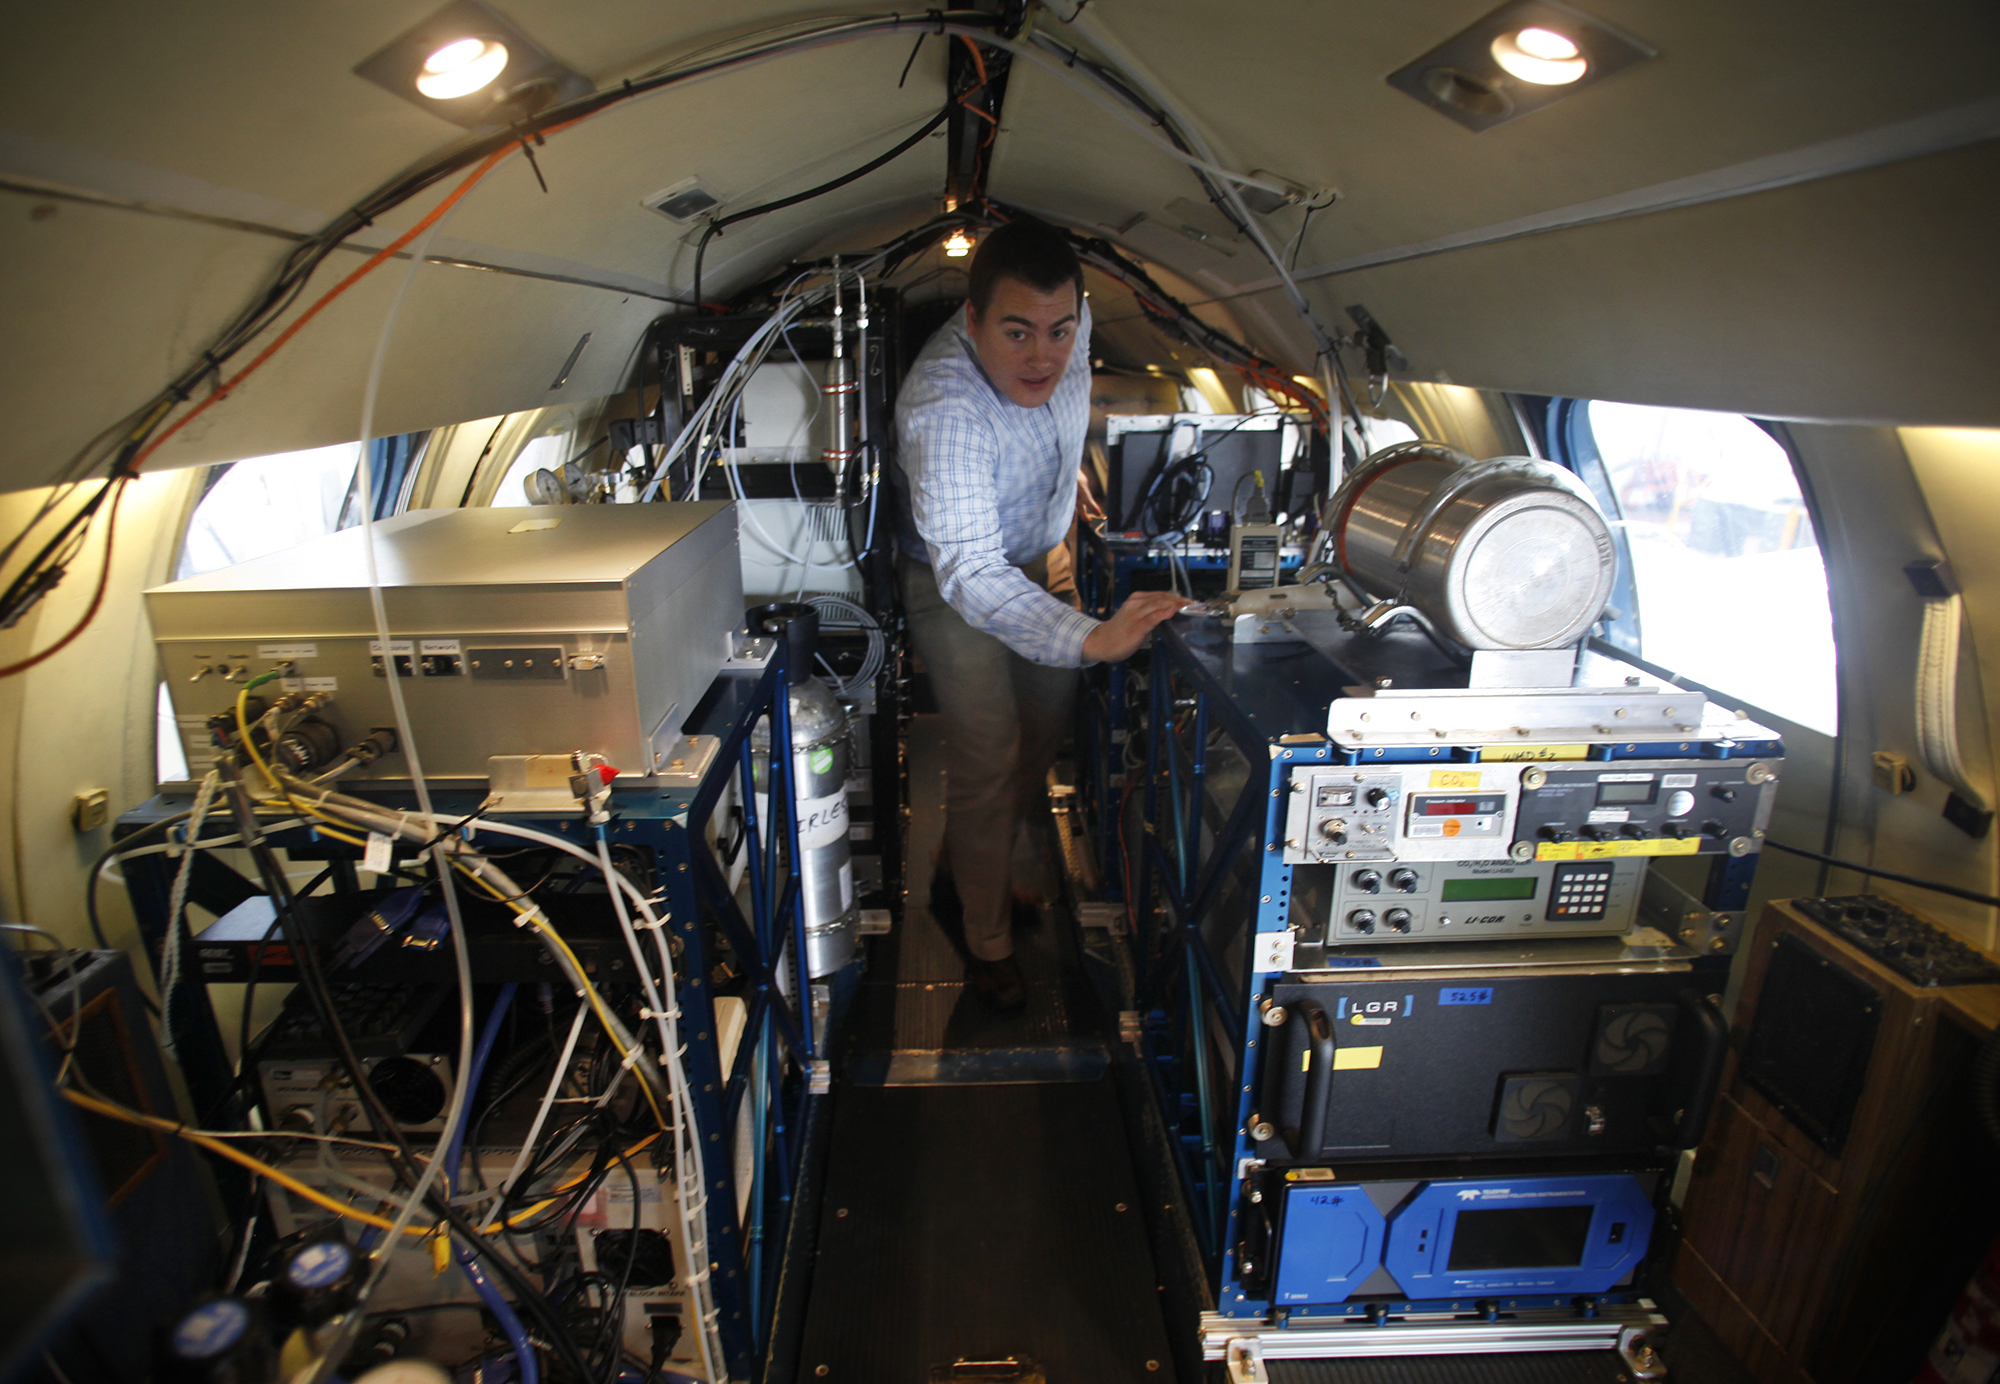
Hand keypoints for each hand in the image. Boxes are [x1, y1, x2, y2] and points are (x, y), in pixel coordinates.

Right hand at [1083, 591, 1199, 663]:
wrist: (1100, 642)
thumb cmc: (1118, 633)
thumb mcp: (1135, 619)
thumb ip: (1150, 616)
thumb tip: (1167, 618)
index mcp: (1137, 599)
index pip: (1162, 595)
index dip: (1178, 597)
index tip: (1192, 601)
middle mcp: (1137, 602)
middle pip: (1165, 597)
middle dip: (1182, 600)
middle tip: (1197, 604)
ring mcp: (1137, 612)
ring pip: (1161, 604)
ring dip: (1178, 605)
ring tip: (1191, 607)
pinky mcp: (1137, 625)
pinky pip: (1154, 616)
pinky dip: (1166, 612)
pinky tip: (1174, 611)